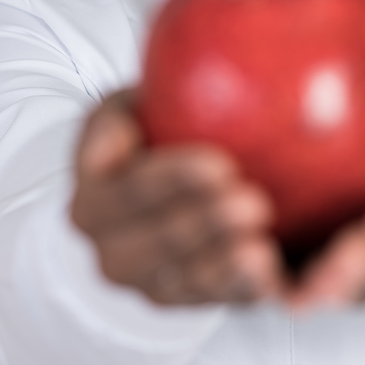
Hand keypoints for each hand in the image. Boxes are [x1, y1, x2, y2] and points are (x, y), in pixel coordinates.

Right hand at [70, 90, 284, 305]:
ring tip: (263, 244)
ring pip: (187, 281)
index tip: (219, 163)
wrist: (152, 199)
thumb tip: (166, 61)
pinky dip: (244, 292)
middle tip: (253, 200)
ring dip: (226, 265)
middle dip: (203, 225)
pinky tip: (272, 275)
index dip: (170, 180)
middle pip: (157, 242)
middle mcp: (111, 249)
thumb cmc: (149, 137)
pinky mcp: (189, 303)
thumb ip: (134, 100)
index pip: (126, 190)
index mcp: (91, 196)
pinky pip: (217, 303)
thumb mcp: (131, 105)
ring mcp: (148, 284)